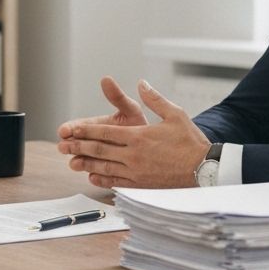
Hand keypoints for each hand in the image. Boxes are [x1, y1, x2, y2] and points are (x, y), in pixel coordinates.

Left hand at [58, 80, 208, 188]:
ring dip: (86, 164)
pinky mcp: (142, 185)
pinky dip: (103, 179)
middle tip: (62, 146)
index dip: (86, 130)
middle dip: (79, 147)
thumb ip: (154, 99)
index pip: (105, 132)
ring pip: (105, 167)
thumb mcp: (174, 114)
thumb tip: (141, 83)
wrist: (206, 169)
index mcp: (139, 136)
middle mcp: (134, 155)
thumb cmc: (191, 141)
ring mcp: (137, 172)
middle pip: (100, 150)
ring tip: (71, 162)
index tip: (71, 129)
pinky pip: (117, 182)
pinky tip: (93, 177)